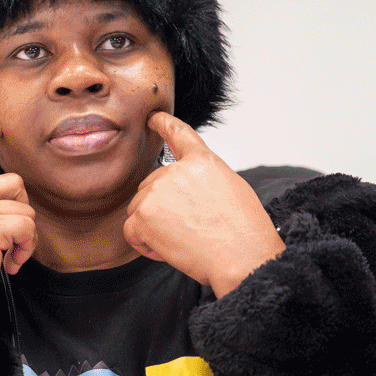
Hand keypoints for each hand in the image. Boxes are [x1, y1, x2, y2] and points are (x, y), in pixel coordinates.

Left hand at [124, 112, 284, 296]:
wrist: (242, 257)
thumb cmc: (243, 231)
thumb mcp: (231, 189)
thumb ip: (200, 179)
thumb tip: (183, 190)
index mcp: (202, 162)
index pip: (179, 134)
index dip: (163, 124)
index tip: (153, 118)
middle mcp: (176, 171)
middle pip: (151, 185)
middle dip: (163, 208)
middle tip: (192, 227)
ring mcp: (156, 191)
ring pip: (139, 208)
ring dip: (154, 227)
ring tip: (186, 239)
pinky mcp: (143, 215)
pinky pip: (131, 230)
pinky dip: (145, 244)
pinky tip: (168, 248)